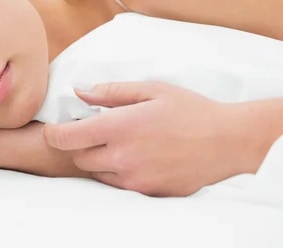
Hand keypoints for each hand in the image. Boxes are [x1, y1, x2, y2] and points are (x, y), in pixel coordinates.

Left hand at [43, 81, 255, 196]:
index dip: (53, 133)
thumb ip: (110, 92)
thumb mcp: (150, 90)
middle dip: (79, 144)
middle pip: (77, 157)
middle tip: (96, 130)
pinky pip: (118, 185)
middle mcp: (120, 157)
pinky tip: (136, 157)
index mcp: (117, 128)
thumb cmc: (189, 110)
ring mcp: (133, 179)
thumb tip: (79, 90)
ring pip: (96, 174)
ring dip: (98, 160)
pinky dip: (117, 173)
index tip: (55, 128)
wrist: (228, 142)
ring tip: (119, 143)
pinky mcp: (146, 192)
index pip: (65, 138)